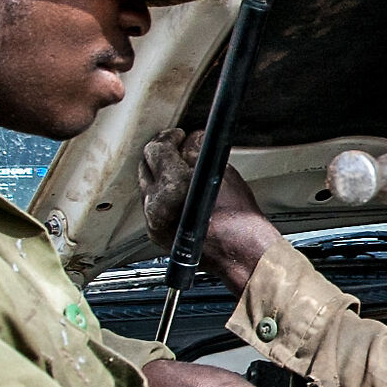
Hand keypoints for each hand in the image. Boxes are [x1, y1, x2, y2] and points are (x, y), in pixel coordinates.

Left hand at [137, 129, 275, 288]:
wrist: (241, 251)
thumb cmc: (239, 219)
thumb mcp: (222, 172)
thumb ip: (199, 151)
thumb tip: (191, 140)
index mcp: (173, 186)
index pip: (157, 148)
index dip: (169, 137)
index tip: (178, 135)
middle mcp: (157, 205)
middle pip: (145, 166)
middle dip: (161, 154)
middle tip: (178, 148)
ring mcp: (154, 221)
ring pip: (146, 186)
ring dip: (160, 174)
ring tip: (180, 170)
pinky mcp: (156, 233)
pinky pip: (151, 206)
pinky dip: (162, 195)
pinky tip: (178, 193)